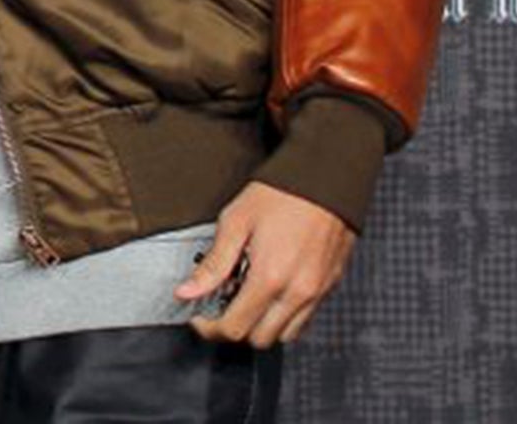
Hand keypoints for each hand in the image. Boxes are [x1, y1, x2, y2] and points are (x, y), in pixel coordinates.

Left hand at [175, 181, 356, 347]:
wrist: (325, 178)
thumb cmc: (280, 194)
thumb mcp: (235, 222)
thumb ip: (213, 264)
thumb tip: (187, 291)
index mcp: (270, 278)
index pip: (235, 327)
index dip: (210, 326)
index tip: (198, 315)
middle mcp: (297, 293)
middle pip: (259, 338)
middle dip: (234, 327)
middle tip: (219, 304)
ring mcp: (317, 293)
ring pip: (284, 334)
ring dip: (261, 324)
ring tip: (245, 295)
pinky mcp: (329, 287)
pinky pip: (304, 319)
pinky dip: (284, 316)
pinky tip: (270, 290)